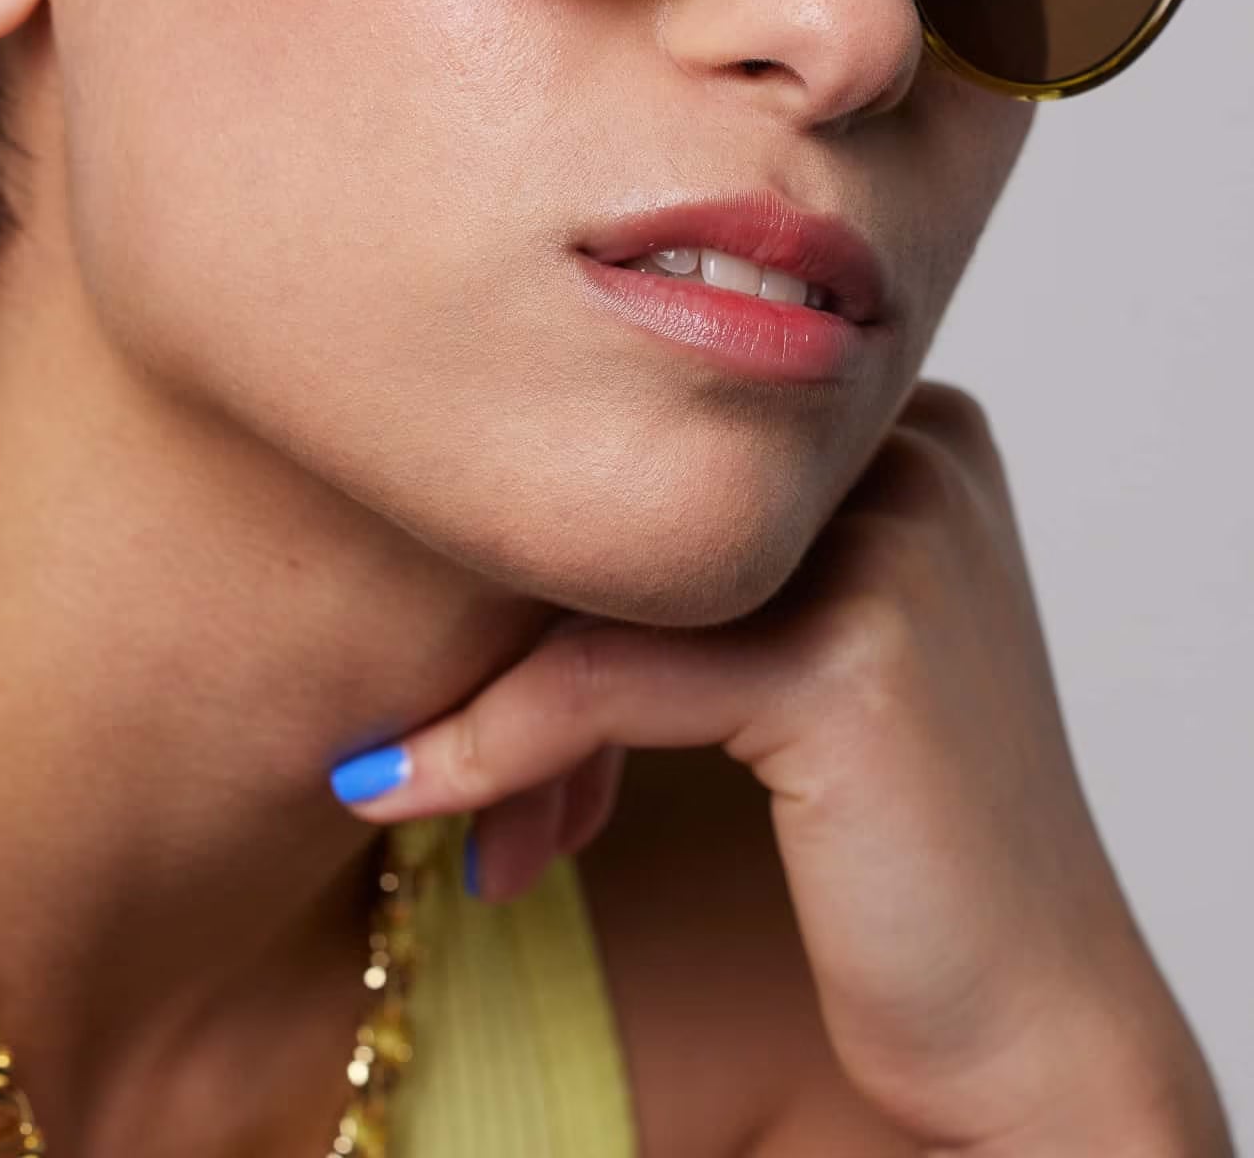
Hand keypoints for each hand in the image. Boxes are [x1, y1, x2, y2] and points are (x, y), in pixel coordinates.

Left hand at [329, 381, 1228, 1152]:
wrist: (1034, 1020)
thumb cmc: (896, 842)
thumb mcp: (785, 648)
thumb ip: (685, 561)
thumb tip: (445, 541)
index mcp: (895, 416)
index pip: (650, 452)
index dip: (529, 565)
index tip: (436, 672)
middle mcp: (907, 444)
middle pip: (618, 511)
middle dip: (502, 639)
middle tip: (410, 752)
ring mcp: (889, 536)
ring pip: (590, 589)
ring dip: (483, 702)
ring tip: (423, 794)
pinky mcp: (849, 651)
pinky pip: (601, 679)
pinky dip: (492, 746)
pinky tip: (404, 799)